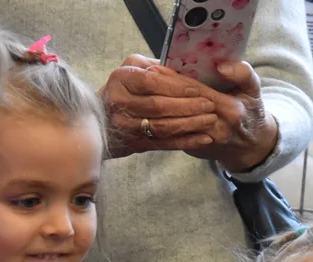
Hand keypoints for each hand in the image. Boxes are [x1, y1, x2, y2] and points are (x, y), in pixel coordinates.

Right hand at [101, 55, 219, 158]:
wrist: (102, 117)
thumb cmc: (125, 88)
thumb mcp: (135, 69)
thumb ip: (157, 68)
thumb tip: (185, 70)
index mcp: (121, 78)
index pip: (152, 81)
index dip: (177, 86)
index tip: (198, 89)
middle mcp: (119, 102)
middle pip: (158, 106)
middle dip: (188, 106)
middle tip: (210, 105)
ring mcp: (124, 125)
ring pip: (162, 127)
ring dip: (190, 125)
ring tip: (210, 120)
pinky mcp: (132, 144)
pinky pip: (163, 143)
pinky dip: (185, 142)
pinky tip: (203, 139)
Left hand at [149, 60, 279, 171]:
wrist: (249, 146)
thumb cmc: (249, 112)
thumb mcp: (253, 90)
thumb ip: (243, 74)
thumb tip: (223, 66)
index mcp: (230, 110)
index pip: (198, 92)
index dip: (176, 80)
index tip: (157, 67)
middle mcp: (216, 128)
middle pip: (182, 108)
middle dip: (162, 91)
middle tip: (143, 76)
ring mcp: (203, 141)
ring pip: (175, 122)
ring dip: (157, 107)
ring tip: (142, 91)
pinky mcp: (194, 148)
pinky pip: (174, 133)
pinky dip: (161, 120)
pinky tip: (148, 108)